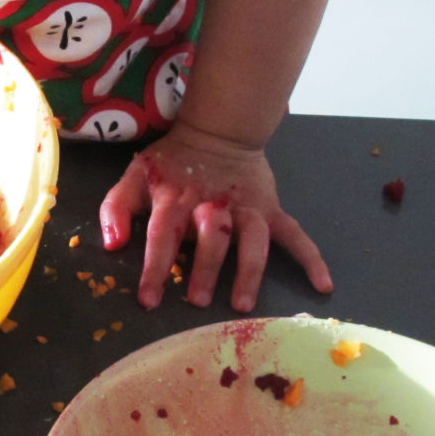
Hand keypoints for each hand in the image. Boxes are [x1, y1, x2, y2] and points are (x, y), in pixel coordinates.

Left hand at [98, 121, 331, 312]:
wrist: (217, 132)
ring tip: (243, 303)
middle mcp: (212, 206)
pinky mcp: (270, 210)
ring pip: (251, 240)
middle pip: (210, 239)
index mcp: (175, 200)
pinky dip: (311, 258)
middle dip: (204, 270)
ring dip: (248, 271)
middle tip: (197, 302)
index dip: (154, 267)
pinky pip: (294, 235)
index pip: (162, 236)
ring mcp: (245, 209)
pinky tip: (322, 284)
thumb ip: (116, 209)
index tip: (149, 299)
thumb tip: (112, 245)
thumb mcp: (134, 176)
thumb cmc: (170, 165)